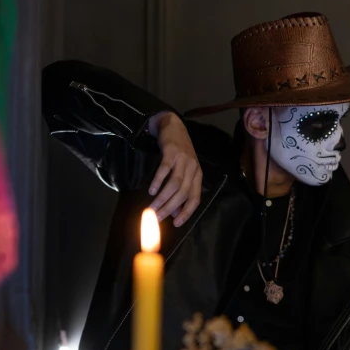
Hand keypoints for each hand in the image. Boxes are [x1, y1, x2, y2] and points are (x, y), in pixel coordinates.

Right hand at [147, 111, 202, 225]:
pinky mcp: (172, 152)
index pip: (195, 199)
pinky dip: (158, 181)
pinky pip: (165, 169)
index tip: (176, 224)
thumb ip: (181, 190)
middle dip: (170, 208)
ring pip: (175, 184)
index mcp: (197, 176)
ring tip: (152, 208)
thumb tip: (174, 211)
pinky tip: (151, 190)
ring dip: (163, 198)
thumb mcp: (183, 171)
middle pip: (183, 194)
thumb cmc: (178, 152)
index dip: (187, 213)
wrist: (173, 126)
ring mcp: (184, 159)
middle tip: (157, 218)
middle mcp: (193, 169)